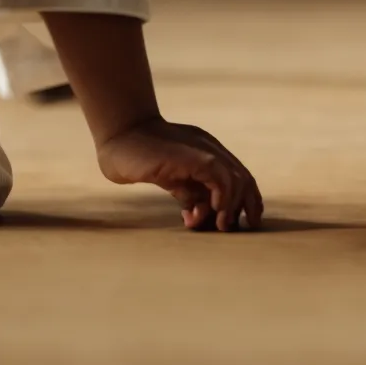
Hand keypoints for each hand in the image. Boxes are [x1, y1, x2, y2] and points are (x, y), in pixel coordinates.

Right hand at [96, 118, 263, 230]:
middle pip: (244, 178)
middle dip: (246, 206)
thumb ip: (188, 195)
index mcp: (208, 154)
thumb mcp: (172, 180)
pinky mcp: (193, 155)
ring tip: (219, 224)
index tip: (241, 222)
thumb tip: (197, 216)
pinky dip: (222, 196)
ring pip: (236, 178)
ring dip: (231, 205)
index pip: (239, 177)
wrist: (119, 138)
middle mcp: (211, 149)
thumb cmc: (141, 159)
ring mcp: (204, 150)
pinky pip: (220, 176)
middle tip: (229, 227)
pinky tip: (212, 210)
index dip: (246, 200)